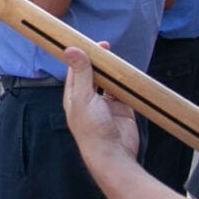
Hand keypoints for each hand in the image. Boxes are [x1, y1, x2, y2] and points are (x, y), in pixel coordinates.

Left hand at [59, 45, 138, 170]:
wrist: (113, 155)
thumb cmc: (92, 129)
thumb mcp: (83, 97)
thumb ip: (81, 73)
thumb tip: (71, 49)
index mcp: (74, 98)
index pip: (76, 71)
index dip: (81, 56)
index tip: (90, 43)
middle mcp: (89, 101)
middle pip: (93, 75)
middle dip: (98, 61)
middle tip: (106, 46)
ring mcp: (107, 106)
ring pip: (109, 82)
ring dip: (112, 72)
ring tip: (116, 58)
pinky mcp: (123, 110)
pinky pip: (125, 92)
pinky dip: (127, 84)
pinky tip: (128, 73)